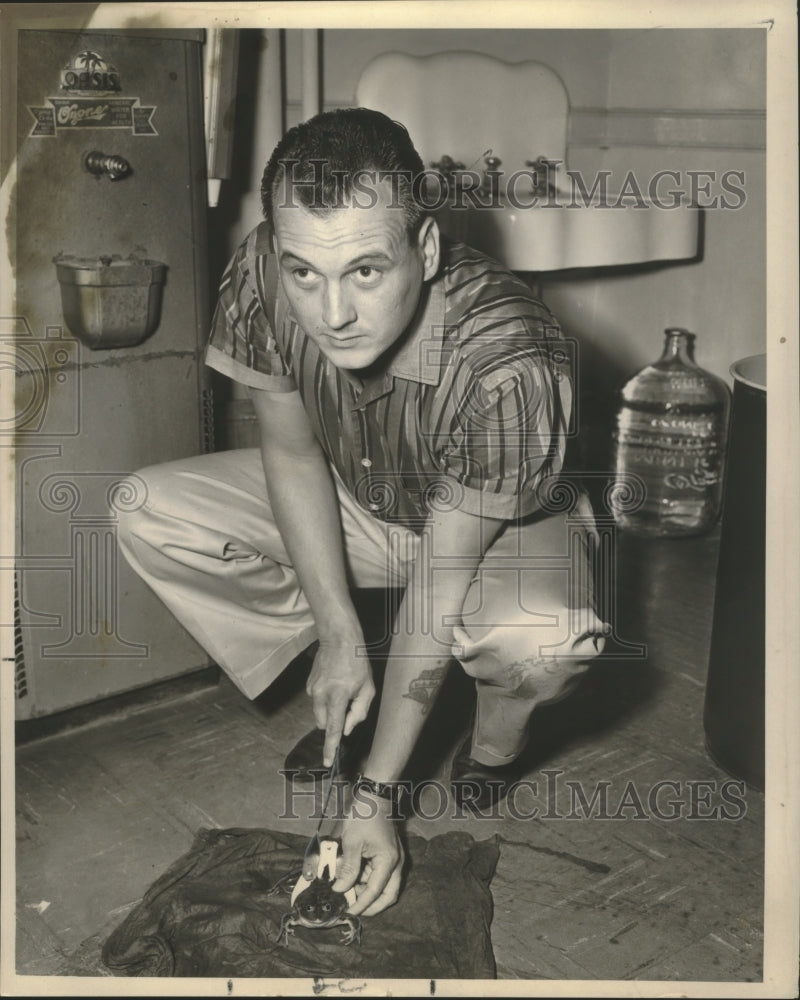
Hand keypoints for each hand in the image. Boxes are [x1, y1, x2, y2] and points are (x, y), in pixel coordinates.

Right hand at [306, 640, 374, 765]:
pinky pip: (317, 701)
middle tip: (348, 704)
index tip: (327, 762)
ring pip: (319, 713)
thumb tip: (347, 729)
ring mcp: (311, 690)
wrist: (338, 640)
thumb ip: (359, 711)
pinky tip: (334, 683)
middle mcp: (320, 694)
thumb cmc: (357, 662)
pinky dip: (325, 699)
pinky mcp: (308, 685)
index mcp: (338, 696)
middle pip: (324, 724)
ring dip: (330, 709)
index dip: (330, 747)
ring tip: (342, 690)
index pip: (332, 728)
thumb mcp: (367, 687)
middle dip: (334, 721)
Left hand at [332, 800, 403, 916]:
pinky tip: (352, 876)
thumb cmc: (364, 816)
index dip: (361, 905)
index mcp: (389, 861)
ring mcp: (394, 858)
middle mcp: (396, 863)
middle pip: (388, 895)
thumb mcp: (352, 843)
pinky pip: (380, 874)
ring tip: (347, 889)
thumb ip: (348, 869)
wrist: (374, 796)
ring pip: (384, 886)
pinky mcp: (388, 854)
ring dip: (367, 891)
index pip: (375, 892)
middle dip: (372, 906)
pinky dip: (367, 879)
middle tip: (354, 910)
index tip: (348, 913)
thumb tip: (340, 890)